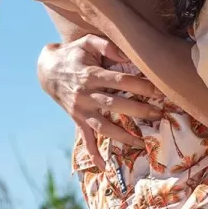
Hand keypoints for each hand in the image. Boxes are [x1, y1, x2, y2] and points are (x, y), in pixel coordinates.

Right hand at [37, 33, 164, 167]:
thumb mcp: (87, 42)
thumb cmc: (74, 53)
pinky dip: (94, 154)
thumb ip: (107, 45)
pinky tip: (104, 166)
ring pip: (104, 127)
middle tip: (159, 114)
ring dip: (123, 136)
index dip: (141, 86)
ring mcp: (81, 110)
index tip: (160, 90)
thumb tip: (128, 55)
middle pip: (116, 105)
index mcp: (90, 74)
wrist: (47, 70)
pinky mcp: (77, 120)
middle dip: (139, 111)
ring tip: (143, 142)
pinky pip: (85, 139)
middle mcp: (85, 94)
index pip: (121, 81)